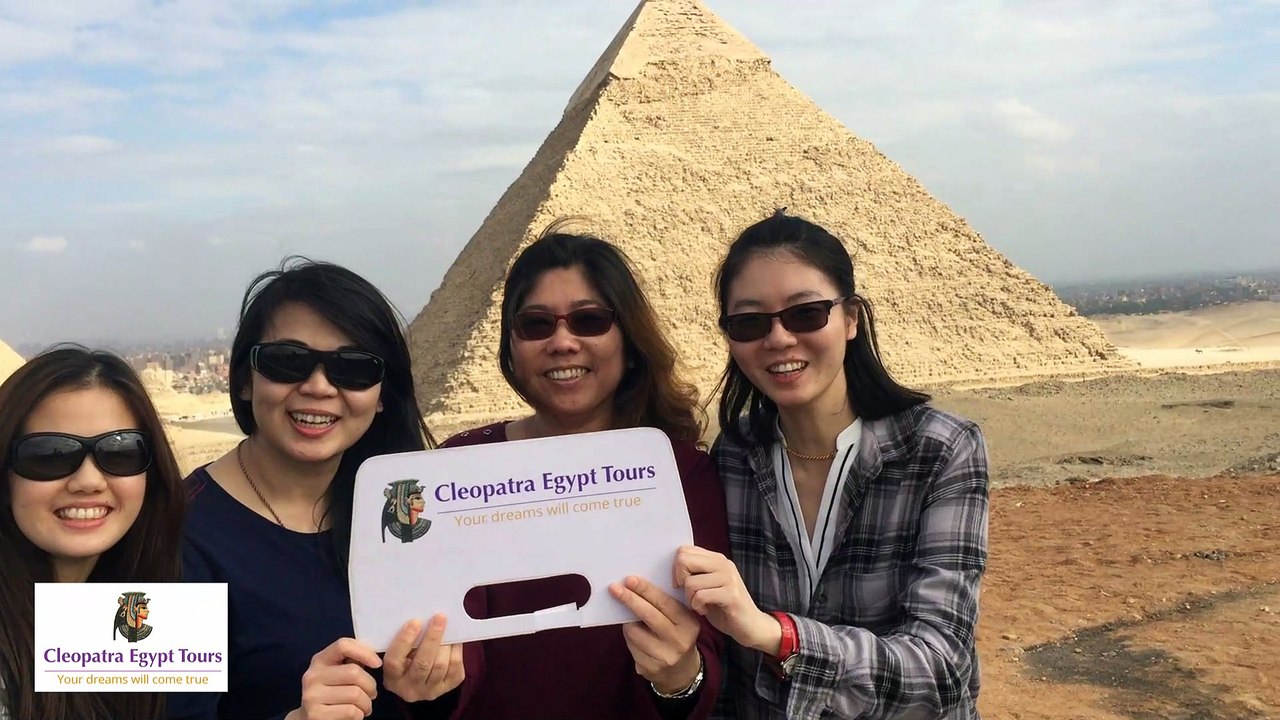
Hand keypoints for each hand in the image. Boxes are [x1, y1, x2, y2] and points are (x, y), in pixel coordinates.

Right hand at [288, 637, 380, 719]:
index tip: (378, 663)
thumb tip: (374, 657)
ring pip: (355, 694)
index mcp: (319, 660)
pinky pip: (351, 712)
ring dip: (367, 704)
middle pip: (354, 672)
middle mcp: (312, 676)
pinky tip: (355, 715)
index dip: (364, 652)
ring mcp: (312, 696)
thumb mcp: (338, 674)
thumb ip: (352, 662)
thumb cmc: (333, 694)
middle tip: (372, 694)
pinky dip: (359, 715)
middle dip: (370, 686)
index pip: (342, 645)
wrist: (311, 719)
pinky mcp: (316, 715)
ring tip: (364, 707)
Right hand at [382, 615, 465, 702]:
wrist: (417, 681)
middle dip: (432, 639)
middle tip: (439, 618)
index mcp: (392, 679)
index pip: (394, 661)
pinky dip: (456, 651)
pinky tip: (455, 639)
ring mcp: (429, 691)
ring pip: (440, 666)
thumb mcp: (397, 653)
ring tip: (448, 627)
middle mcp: (410, 689)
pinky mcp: (447, 688)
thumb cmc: (405, 659)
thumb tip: (421, 620)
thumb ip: (404, 642)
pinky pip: (455, 669)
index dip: (404, 641)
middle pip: (422, 664)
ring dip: (446, 644)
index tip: (415, 622)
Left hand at [609, 575, 702, 693]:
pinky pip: (630, 646)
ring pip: (634, 631)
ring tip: (631, 620)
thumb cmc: (677, 635)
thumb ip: (665, 605)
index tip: (630, 579)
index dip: (646, 590)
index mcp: (689, 624)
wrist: (682, 671)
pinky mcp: (649, 668)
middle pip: (648, 615)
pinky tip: (635, 637)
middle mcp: (679, 641)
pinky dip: (629, 638)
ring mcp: (664, 657)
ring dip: (627, 622)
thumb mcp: (681, 620)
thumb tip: (635, 586)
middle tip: (614, 588)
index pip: (665, 603)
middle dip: (630, 599)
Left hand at [674, 545, 780, 653]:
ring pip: (690, 582)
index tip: (681, 583)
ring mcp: (728, 578)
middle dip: (679, 580)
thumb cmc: (723, 606)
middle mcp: (723, 564)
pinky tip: (704, 610)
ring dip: (690, 598)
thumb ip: (695, 572)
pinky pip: (700, 596)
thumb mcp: (707, 585)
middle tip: (688, 594)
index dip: (676, 568)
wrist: (750, 625)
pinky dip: (697, 606)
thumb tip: (672, 566)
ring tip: (699, 604)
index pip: (684, 550)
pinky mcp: (731, 594)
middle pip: (683, 560)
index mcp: (716, 558)